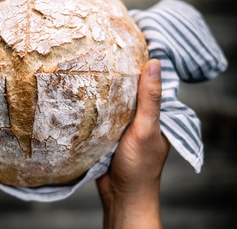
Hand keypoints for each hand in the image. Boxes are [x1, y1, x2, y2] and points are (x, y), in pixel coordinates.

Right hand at [96, 59, 169, 228]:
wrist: (121, 196)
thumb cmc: (139, 166)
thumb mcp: (146, 130)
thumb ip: (150, 100)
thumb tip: (154, 62)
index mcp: (157, 113)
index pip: (151, 80)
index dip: (142, 61)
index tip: (128, 39)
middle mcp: (140, 115)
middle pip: (129, 88)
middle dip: (118, 71)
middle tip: (100, 47)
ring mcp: (122, 124)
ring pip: (113, 99)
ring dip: (103, 87)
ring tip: (87, 62)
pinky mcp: (107, 132)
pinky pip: (101, 113)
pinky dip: (93, 103)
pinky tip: (79, 90)